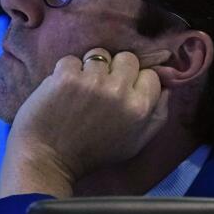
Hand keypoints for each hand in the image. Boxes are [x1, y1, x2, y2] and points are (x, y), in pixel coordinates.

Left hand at [0, 48, 170, 198]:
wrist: (47, 158)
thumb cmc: (92, 153)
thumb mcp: (136, 142)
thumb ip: (157, 114)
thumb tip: (166, 86)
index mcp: (140, 109)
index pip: (150, 75)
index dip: (135, 81)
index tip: (121, 92)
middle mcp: (119, 92)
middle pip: (127, 58)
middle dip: (115, 70)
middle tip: (101, 89)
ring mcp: (92, 82)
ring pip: (99, 55)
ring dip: (89, 69)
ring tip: (80, 90)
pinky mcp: (66, 76)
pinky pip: (72, 59)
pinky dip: (66, 71)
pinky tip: (62, 90)